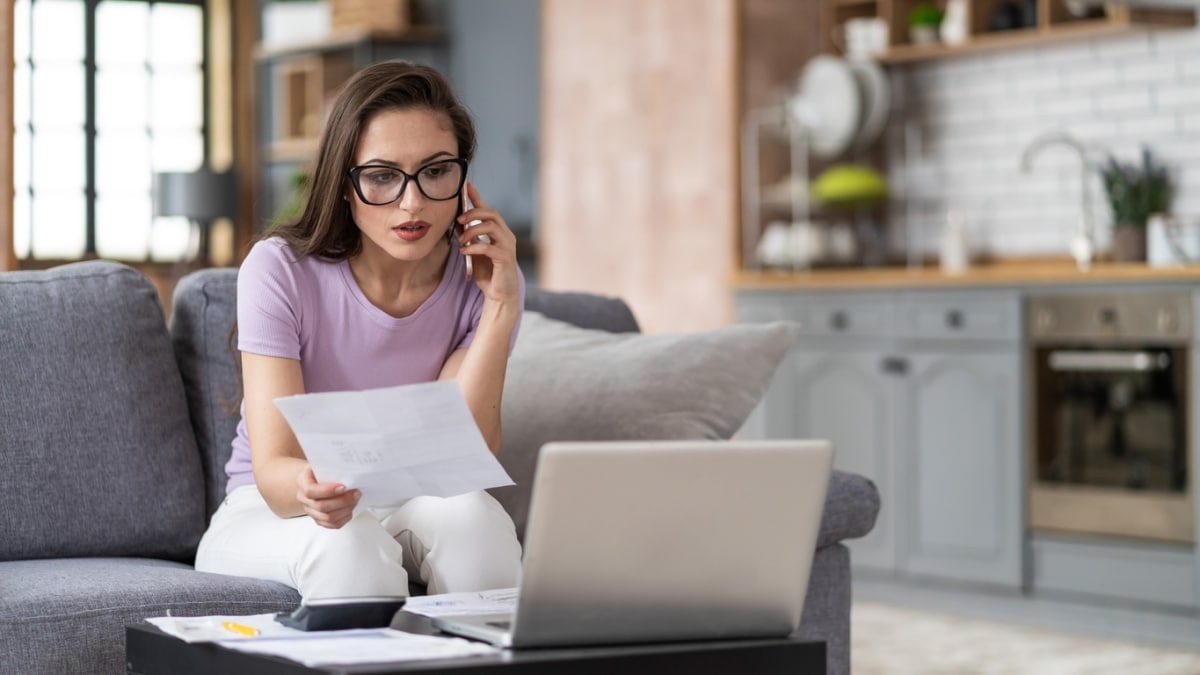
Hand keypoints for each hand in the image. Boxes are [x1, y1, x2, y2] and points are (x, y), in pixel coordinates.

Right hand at [295, 465, 359, 528]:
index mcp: (302, 483)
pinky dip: (345, 517)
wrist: (314, 480)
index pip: (311, 491)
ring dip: (346, 509)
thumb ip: (332, 466)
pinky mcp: (320, 520)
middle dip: (343, 501)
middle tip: (356, 493)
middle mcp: (304, 499)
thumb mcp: (323, 463)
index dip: (328, 491)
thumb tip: (348, 469)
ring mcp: (311, 511)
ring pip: (328, 518)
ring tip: (355, 499)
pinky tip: (350, 508)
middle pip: (322, 507)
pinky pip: (333, 525)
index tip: (343, 487)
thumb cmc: (320, 470)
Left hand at [457, 182, 519, 303]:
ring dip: (473, 230)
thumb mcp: (474, 252)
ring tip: (461, 240)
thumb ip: (469, 237)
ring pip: (492, 227)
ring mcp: (507, 246)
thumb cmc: (489, 274)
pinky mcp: (505, 259)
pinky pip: (488, 247)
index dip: (477, 198)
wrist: (499, 295)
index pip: (488, 210)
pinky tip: (464, 251)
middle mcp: (506, 236)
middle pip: (492, 214)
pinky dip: (474, 247)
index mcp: (499, 233)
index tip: (467, 186)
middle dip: (474, 213)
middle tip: (459, 219)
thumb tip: (457, 222)